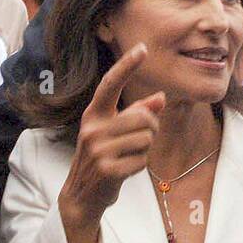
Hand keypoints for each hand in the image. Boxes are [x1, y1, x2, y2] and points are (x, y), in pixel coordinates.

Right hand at [58, 44, 164, 223]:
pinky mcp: (106, 170)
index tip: (142, 48)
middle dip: (151, 129)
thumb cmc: (104, 158)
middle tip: (141, 141)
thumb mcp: (116, 133)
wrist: (82, 195)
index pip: (111, 84)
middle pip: (143, 117)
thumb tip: (160, 97)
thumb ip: (138, 113)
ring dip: (145, 149)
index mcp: (94, 114)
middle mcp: (92, 128)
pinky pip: (141, 160)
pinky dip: (139, 165)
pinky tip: (125, 170)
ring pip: (146, 138)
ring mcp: (98, 149)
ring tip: (128, 157)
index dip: (127, 65)